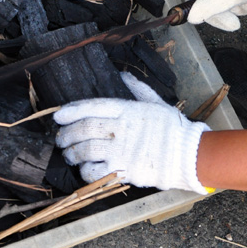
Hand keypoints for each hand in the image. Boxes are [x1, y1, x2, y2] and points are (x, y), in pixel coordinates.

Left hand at [54, 72, 211, 193]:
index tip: (58, 116)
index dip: (72, 110)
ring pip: (84, 150)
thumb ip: (137, 89)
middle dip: (66, 134)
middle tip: (61, 139)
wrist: (188, 154)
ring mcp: (121, 151)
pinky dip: (84, 171)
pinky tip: (84, 169)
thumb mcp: (156, 102)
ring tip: (69, 154)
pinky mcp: (123, 170)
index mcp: (128, 110)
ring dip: (71, 153)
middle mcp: (121, 129)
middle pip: (84, 129)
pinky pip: (94, 172)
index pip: (93, 106)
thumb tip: (122, 75)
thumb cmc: (173, 129)